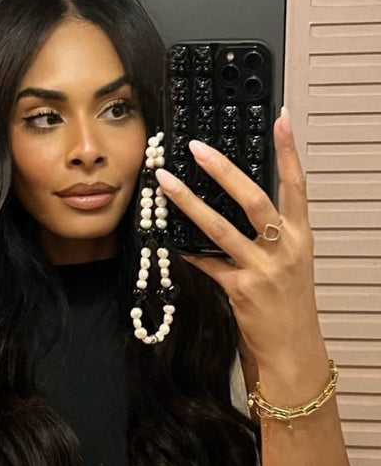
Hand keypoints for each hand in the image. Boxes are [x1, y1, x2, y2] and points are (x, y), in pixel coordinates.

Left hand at [154, 107, 325, 373]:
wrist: (292, 347)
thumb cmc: (288, 304)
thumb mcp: (287, 264)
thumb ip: (266, 237)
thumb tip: (234, 211)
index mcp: (299, 236)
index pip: (296, 184)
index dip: (288, 151)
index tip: (280, 118)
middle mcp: (284, 247)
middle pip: (253, 198)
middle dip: (223, 170)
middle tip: (198, 149)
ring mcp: (262, 269)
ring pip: (220, 228)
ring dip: (189, 204)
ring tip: (167, 184)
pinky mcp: (240, 290)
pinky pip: (207, 264)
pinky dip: (189, 253)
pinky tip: (172, 242)